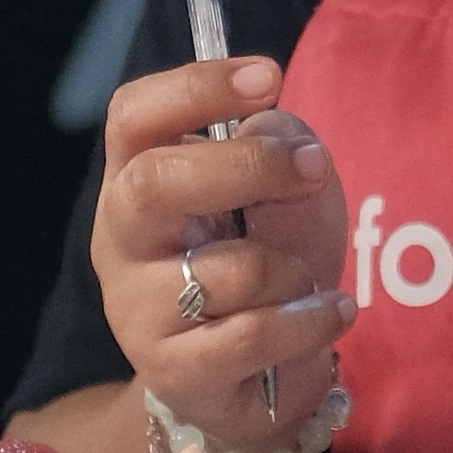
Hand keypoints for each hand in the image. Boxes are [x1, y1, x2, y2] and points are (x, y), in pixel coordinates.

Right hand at [90, 49, 350, 452]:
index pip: (135, 115)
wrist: (248, 375)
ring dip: (291, 270)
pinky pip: (249, 336)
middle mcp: (121, 238)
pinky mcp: (169, 371)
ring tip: (311, 281)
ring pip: (221, 272)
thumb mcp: (276, 189)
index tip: (269, 77)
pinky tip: (331, 313)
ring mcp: (135, 309)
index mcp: (136, 176)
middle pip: (154, 181)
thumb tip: (278, 137)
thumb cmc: (260, 258)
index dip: (197, 86)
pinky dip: (307, 322)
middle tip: (314, 168)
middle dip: (246, 167)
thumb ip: (275, 145)